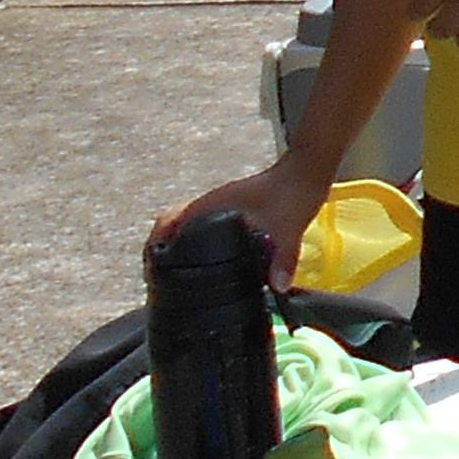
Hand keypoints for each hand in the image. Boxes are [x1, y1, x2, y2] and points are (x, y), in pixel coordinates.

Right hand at [147, 154, 321, 285]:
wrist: (306, 172)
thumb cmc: (292, 192)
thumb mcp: (288, 227)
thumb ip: (283, 256)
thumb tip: (277, 286)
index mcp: (211, 206)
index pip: (168, 222)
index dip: (154, 245)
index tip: (152, 269)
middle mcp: (209, 206)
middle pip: (170, 229)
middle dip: (159, 254)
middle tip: (161, 283)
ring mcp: (218, 209)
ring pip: (185, 231)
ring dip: (177, 250)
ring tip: (177, 281)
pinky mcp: (231, 215)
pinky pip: (203, 233)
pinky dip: (196, 248)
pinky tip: (208, 269)